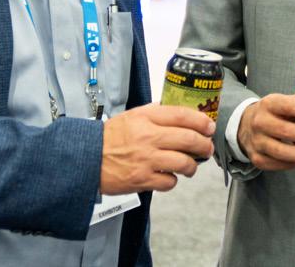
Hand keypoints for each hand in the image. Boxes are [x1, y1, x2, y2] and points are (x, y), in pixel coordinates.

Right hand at [100, 104, 214, 194]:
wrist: (85, 158)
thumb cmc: (108, 138)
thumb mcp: (131, 116)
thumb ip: (155, 113)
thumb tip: (180, 113)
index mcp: (145, 118)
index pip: (181, 115)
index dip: (201, 121)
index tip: (208, 125)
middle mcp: (148, 137)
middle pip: (189, 139)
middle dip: (204, 145)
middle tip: (207, 147)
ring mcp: (146, 159)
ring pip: (183, 163)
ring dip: (192, 166)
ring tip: (190, 166)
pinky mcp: (142, 179)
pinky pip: (169, 182)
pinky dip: (173, 181)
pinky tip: (169, 176)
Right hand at [237, 93, 294, 170]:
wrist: (246, 125)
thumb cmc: (273, 113)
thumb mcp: (283, 102)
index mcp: (269, 104)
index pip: (289, 106)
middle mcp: (260, 122)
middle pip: (287, 131)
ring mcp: (257, 142)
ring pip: (283, 152)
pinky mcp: (257, 158)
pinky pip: (279, 164)